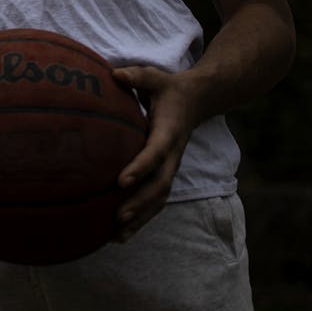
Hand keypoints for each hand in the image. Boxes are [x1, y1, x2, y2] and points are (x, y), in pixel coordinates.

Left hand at [110, 64, 204, 240]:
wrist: (197, 100)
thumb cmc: (169, 87)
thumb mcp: (155, 77)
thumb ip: (137, 75)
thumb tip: (114, 74)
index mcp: (168, 132)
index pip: (154, 153)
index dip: (139, 168)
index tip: (120, 181)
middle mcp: (173, 155)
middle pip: (159, 185)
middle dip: (139, 203)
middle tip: (116, 217)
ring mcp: (171, 167)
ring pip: (159, 199)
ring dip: (140, 218)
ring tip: (116, 236)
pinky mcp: (166, 173)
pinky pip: (156, 200)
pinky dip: (141, 218)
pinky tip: (120, 234)